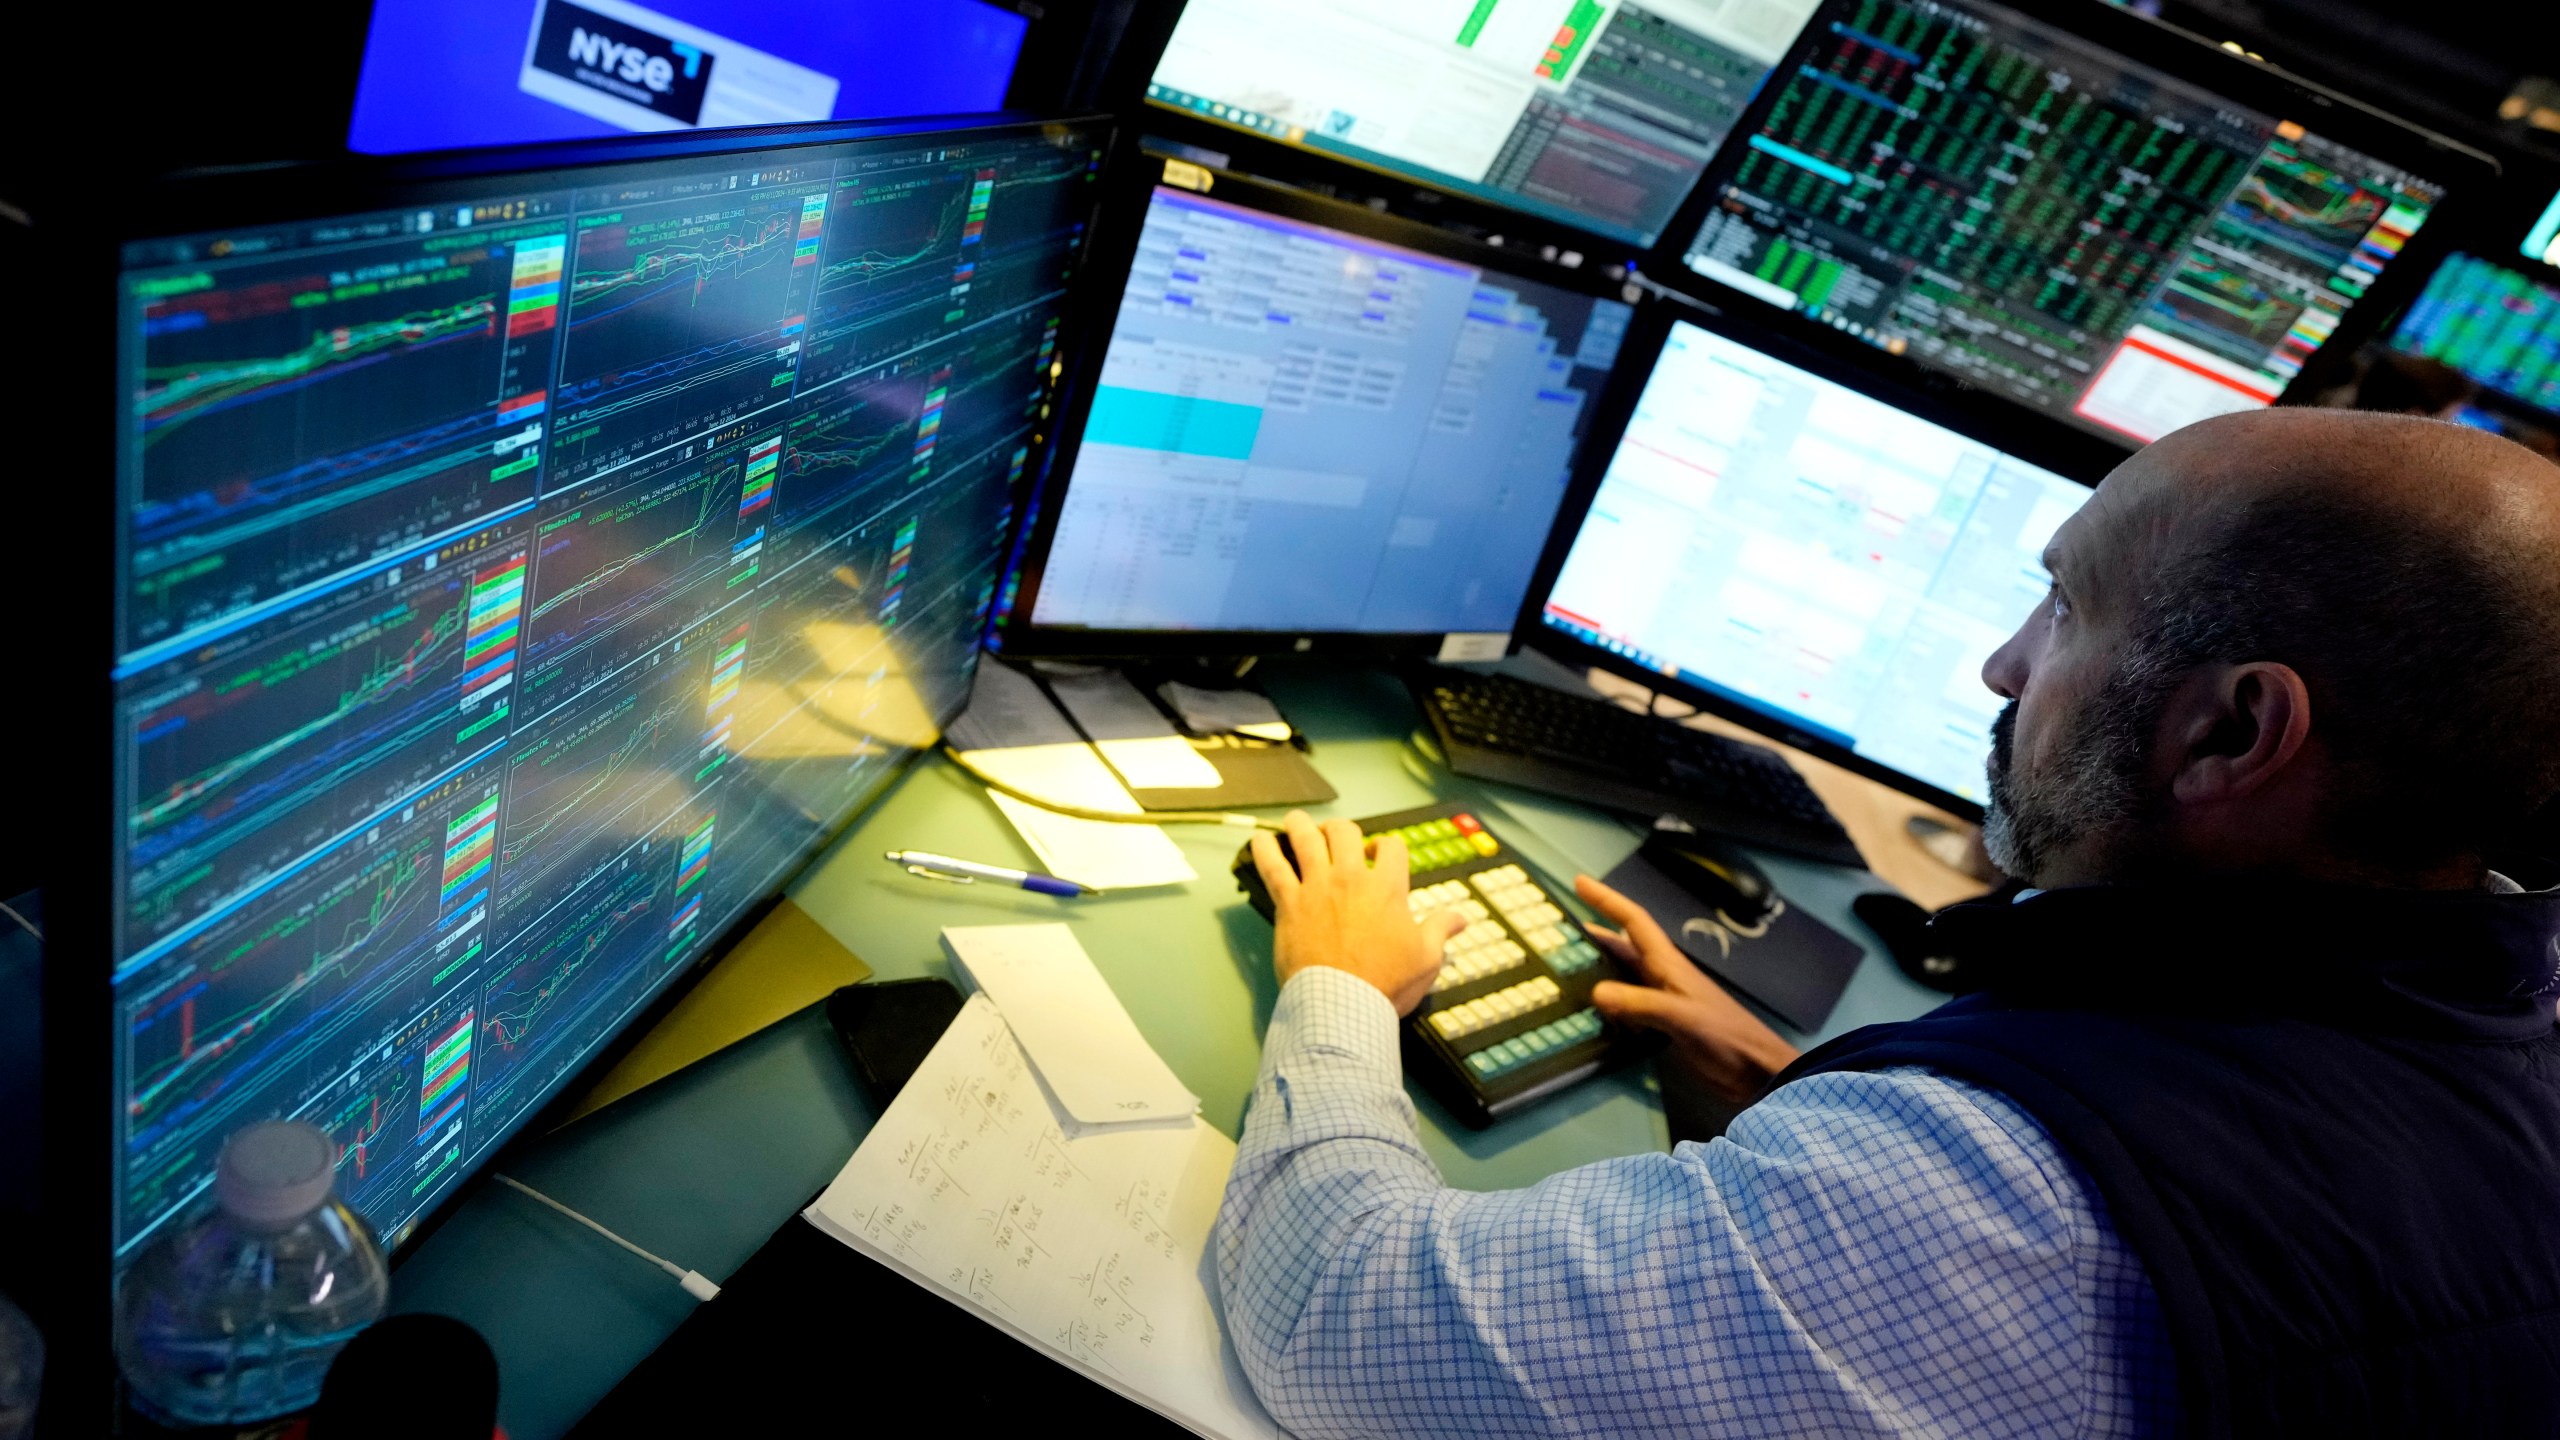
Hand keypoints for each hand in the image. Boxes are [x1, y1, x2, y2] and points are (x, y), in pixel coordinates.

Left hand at [1251, 811, 1465, 1014]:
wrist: (1344, 1005)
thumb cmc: (1386, 983)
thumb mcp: (1426, 958)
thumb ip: (1441, 931)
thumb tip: (1461, 918)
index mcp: (1387, 888)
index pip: (1391, 847)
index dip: (1386, 846)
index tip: (1379, 853)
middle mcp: (1350, 878)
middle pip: (1345, 832)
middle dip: (1343, 830)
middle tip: (1338, 836)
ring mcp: (1317, 887)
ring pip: (1306, 839)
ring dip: (1301, 826)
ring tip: (1296, 821)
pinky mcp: (1289, 903)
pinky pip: (1273, 867)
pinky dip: (1265, 850)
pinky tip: (1260, 840)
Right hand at [1578, 874, 1800, 1103]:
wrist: (1754, 1068)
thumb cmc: (1722, 1033)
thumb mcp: (1679, 1015)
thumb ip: (1640, 1003)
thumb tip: (1595, 991)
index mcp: (1667, 963)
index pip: (1633, 921)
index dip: (1607, 900)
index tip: (1580, 882)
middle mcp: (1661, 975)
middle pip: (1622, 947)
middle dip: (1593, 936)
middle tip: (1557, 935)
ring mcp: (1662, 1000)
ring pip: (1622, 976)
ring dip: (1596, 970)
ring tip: (1564, 972)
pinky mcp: (1663, 1025)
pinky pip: (1626, 1007)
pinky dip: (1607, 1005)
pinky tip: (1589, 1014)